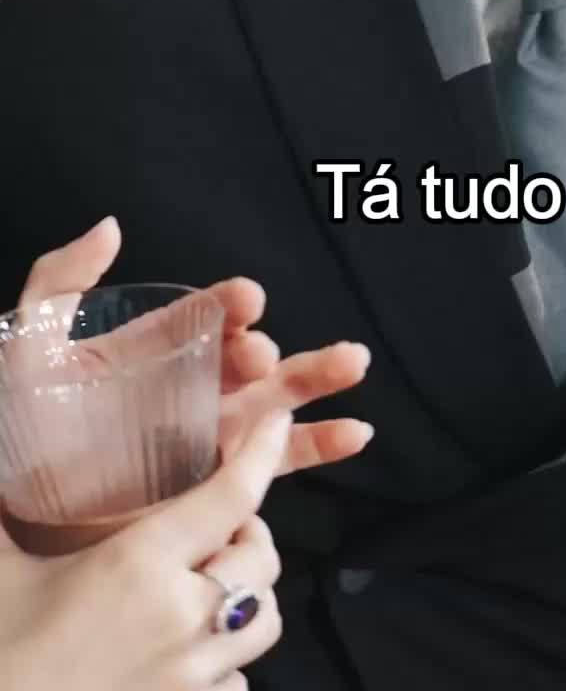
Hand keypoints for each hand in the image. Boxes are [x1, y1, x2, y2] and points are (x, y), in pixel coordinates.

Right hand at [0, 407, 290, 690]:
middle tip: (220, 528)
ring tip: (213, 587)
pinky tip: (192, 650)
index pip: (230, 496)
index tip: (279, 420)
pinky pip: (242, 681)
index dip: (263, 451)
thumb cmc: (2, 653)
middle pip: (262, 558)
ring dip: (248, 595)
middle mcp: (181, 617)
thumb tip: (6, 465)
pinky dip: (229, 660)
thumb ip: (9, 517)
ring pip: (265, 620)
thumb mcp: (3, 573)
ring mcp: (192, 677)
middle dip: (249, 534)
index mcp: (140, 564)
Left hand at [16, 218, 373, 475]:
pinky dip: (322, 447)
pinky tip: (355, 433)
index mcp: (160, 349)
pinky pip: (282, 464)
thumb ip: (61, 280)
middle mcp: (196, 388)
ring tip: (352, 363)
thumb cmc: (25, 429)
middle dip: (274, 350)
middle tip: (266, 355)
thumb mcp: (32, 344)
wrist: (23, 514)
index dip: (229, 305)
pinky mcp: (222, 484)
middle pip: (254, 360)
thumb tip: (111, 228)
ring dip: (318, 381)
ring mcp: (213, 437)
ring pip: (280, 404)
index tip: (246, 300)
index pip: (206, 318)